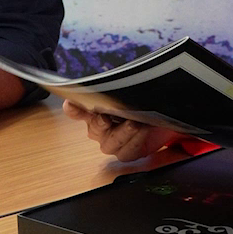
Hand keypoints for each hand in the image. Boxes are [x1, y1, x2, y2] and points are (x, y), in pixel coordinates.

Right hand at [63, 99, 180, 162]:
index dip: (72, 108)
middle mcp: (100, 129)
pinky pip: (126, 153)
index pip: (76, 109)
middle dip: (100, 123)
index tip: (71, 104)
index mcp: (94, 111)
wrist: (161, 120)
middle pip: (94, 129)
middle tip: (106, 118)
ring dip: (122, 134)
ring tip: (134, 124)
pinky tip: (143, 131)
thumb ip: (119, 88)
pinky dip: (135, 142)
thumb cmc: (140, 104)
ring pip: (110, 144)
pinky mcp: (127, 153)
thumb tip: (113, 79)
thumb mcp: (131, 92)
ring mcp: (112, 143)